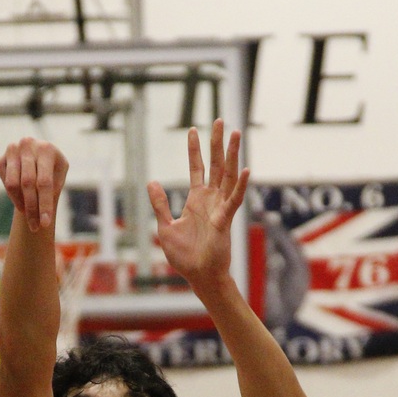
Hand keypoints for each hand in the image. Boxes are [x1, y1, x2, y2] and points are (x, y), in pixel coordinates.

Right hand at [0, 137, 67, 234]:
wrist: (38, 156)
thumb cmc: (52, 169)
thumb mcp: (59, 176)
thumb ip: (52, 188)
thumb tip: (44, 211)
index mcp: (46, 149)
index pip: (44, 182)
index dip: (44, 204)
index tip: (45, 224)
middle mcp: (27, 145)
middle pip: (28, 184)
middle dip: (32, 208)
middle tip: (35, 227)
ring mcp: (12, 150)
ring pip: (13, 184)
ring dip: (21, 204)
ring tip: (29, 216)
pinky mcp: (1, 159)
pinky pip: (5, 182)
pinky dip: (13, 196)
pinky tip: (22, 201)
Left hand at [148, 120, 249, 292]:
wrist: (198, 275)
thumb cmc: (184, 256)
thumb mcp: (165, 227)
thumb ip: (160, 204)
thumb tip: (152, 182)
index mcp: (196, 200)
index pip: (197, 168)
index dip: (195, 149)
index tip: (193, 130)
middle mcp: (211, 200)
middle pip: (216, 165)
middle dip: (217, 143)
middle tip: (220, 121)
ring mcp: (220, 208)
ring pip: (228, 175)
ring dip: (232, 155)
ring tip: (236, 134)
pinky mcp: (225, 220)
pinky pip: (234, 200)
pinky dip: (240, 185)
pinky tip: (245, 169)